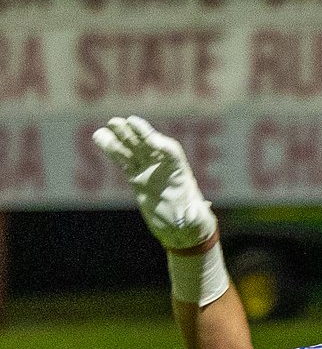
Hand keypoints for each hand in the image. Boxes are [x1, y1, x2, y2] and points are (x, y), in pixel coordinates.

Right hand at [93, 115, 217, 250]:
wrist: (180, 226)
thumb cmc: (192, 222)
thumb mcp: (195, 219)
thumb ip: (194, 215)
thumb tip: (195, 214)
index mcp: (180, 173)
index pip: (171, 152)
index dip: (160, 144)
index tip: (151, 139)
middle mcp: (164, 168)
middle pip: (149, 146)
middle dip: (137, 134)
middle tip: (121, 122)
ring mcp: (149, 171)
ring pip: (133, 151)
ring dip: (122, 138)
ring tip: (110, 125)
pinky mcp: (137, 178)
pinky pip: (123, 161)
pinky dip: (112, 150)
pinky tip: (100, 137)